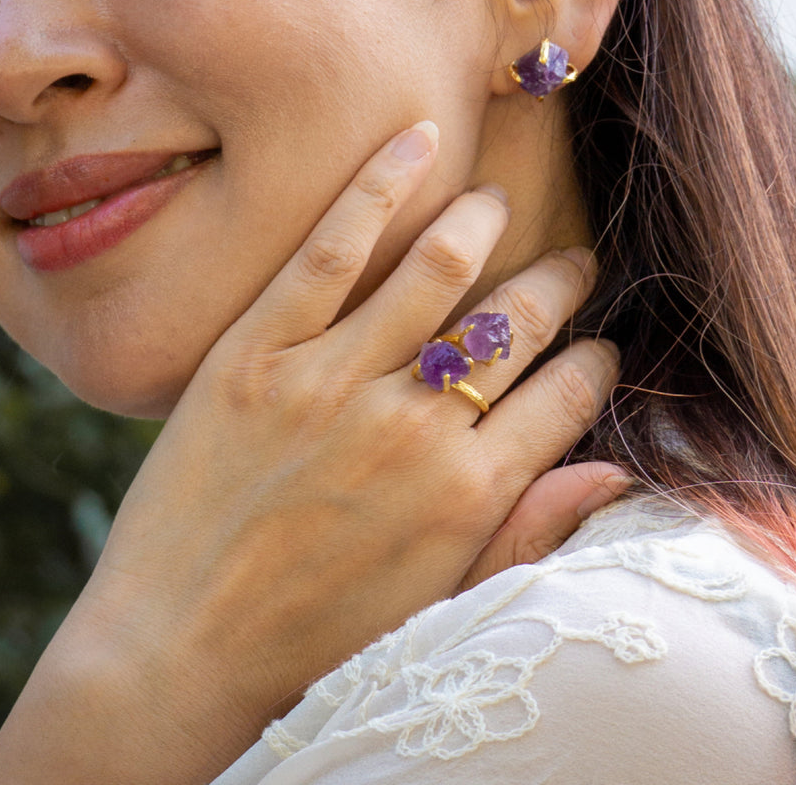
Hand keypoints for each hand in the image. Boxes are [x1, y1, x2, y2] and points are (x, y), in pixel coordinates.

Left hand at [0, 121, 621, 784]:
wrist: (178, 651)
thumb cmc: (314, 640)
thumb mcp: (440, 605)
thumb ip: (528, 533)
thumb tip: (617, 474)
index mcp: (468, 492)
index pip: (567, 395)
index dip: (596, 361)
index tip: (598, 346)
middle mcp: (413, 427)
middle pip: (515, 323)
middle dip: (558, 283)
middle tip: (570, 262)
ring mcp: (332, 381)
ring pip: (435, 269)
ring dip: (481, 222)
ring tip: (496, 200)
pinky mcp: (257, 353)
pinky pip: (330, 251)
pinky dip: (378, 188)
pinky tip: (414, 143)